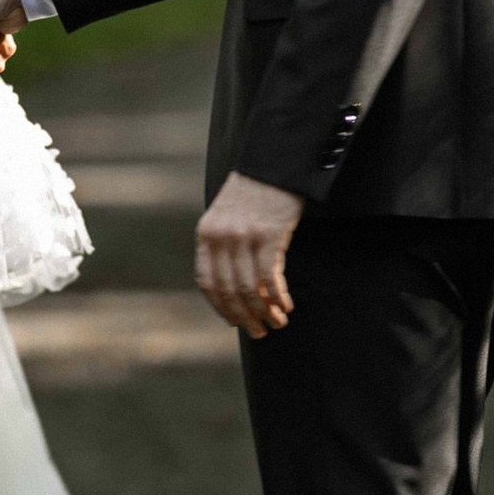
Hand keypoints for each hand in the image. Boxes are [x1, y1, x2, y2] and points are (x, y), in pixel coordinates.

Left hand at [195, 170, 304, 335]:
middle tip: (259, 332)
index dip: (222, 308)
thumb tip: (234, 288)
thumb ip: (224, 246)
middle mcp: (221, 237)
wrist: (275, 162)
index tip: (236, 322)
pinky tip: (287, 305)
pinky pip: (270, 277)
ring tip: (277, 323)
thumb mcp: (227, 216)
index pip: (207, 282)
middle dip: (245, 317)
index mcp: (206, 234)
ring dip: (264, 312)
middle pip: (229, 291)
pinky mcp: (269, 234)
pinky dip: (278, 297)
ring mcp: (244, 236)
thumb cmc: (255, 193)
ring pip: (250, 288)